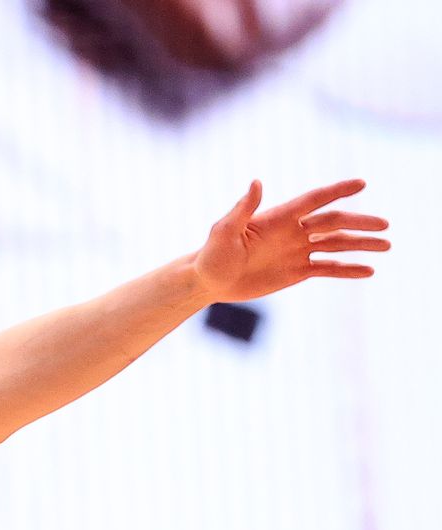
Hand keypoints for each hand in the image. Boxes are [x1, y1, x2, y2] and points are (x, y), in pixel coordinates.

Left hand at [193, 179, 388, 302]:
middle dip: (360, 223)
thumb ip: (242, 208)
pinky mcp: (297, 271)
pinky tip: (368, 271)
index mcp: (279, 217)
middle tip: (385, 226)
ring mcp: (298, 251)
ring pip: (337, 245)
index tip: (361, 183)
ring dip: (361, 244)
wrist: (207, 282)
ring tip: (387, 245)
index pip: (314, 200)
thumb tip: (257, 181)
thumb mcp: (223, 230)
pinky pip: (328, 269)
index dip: (337, 191)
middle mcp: (293, 232)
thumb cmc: (211, 254)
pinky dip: (348, 270)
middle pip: (334, 223)